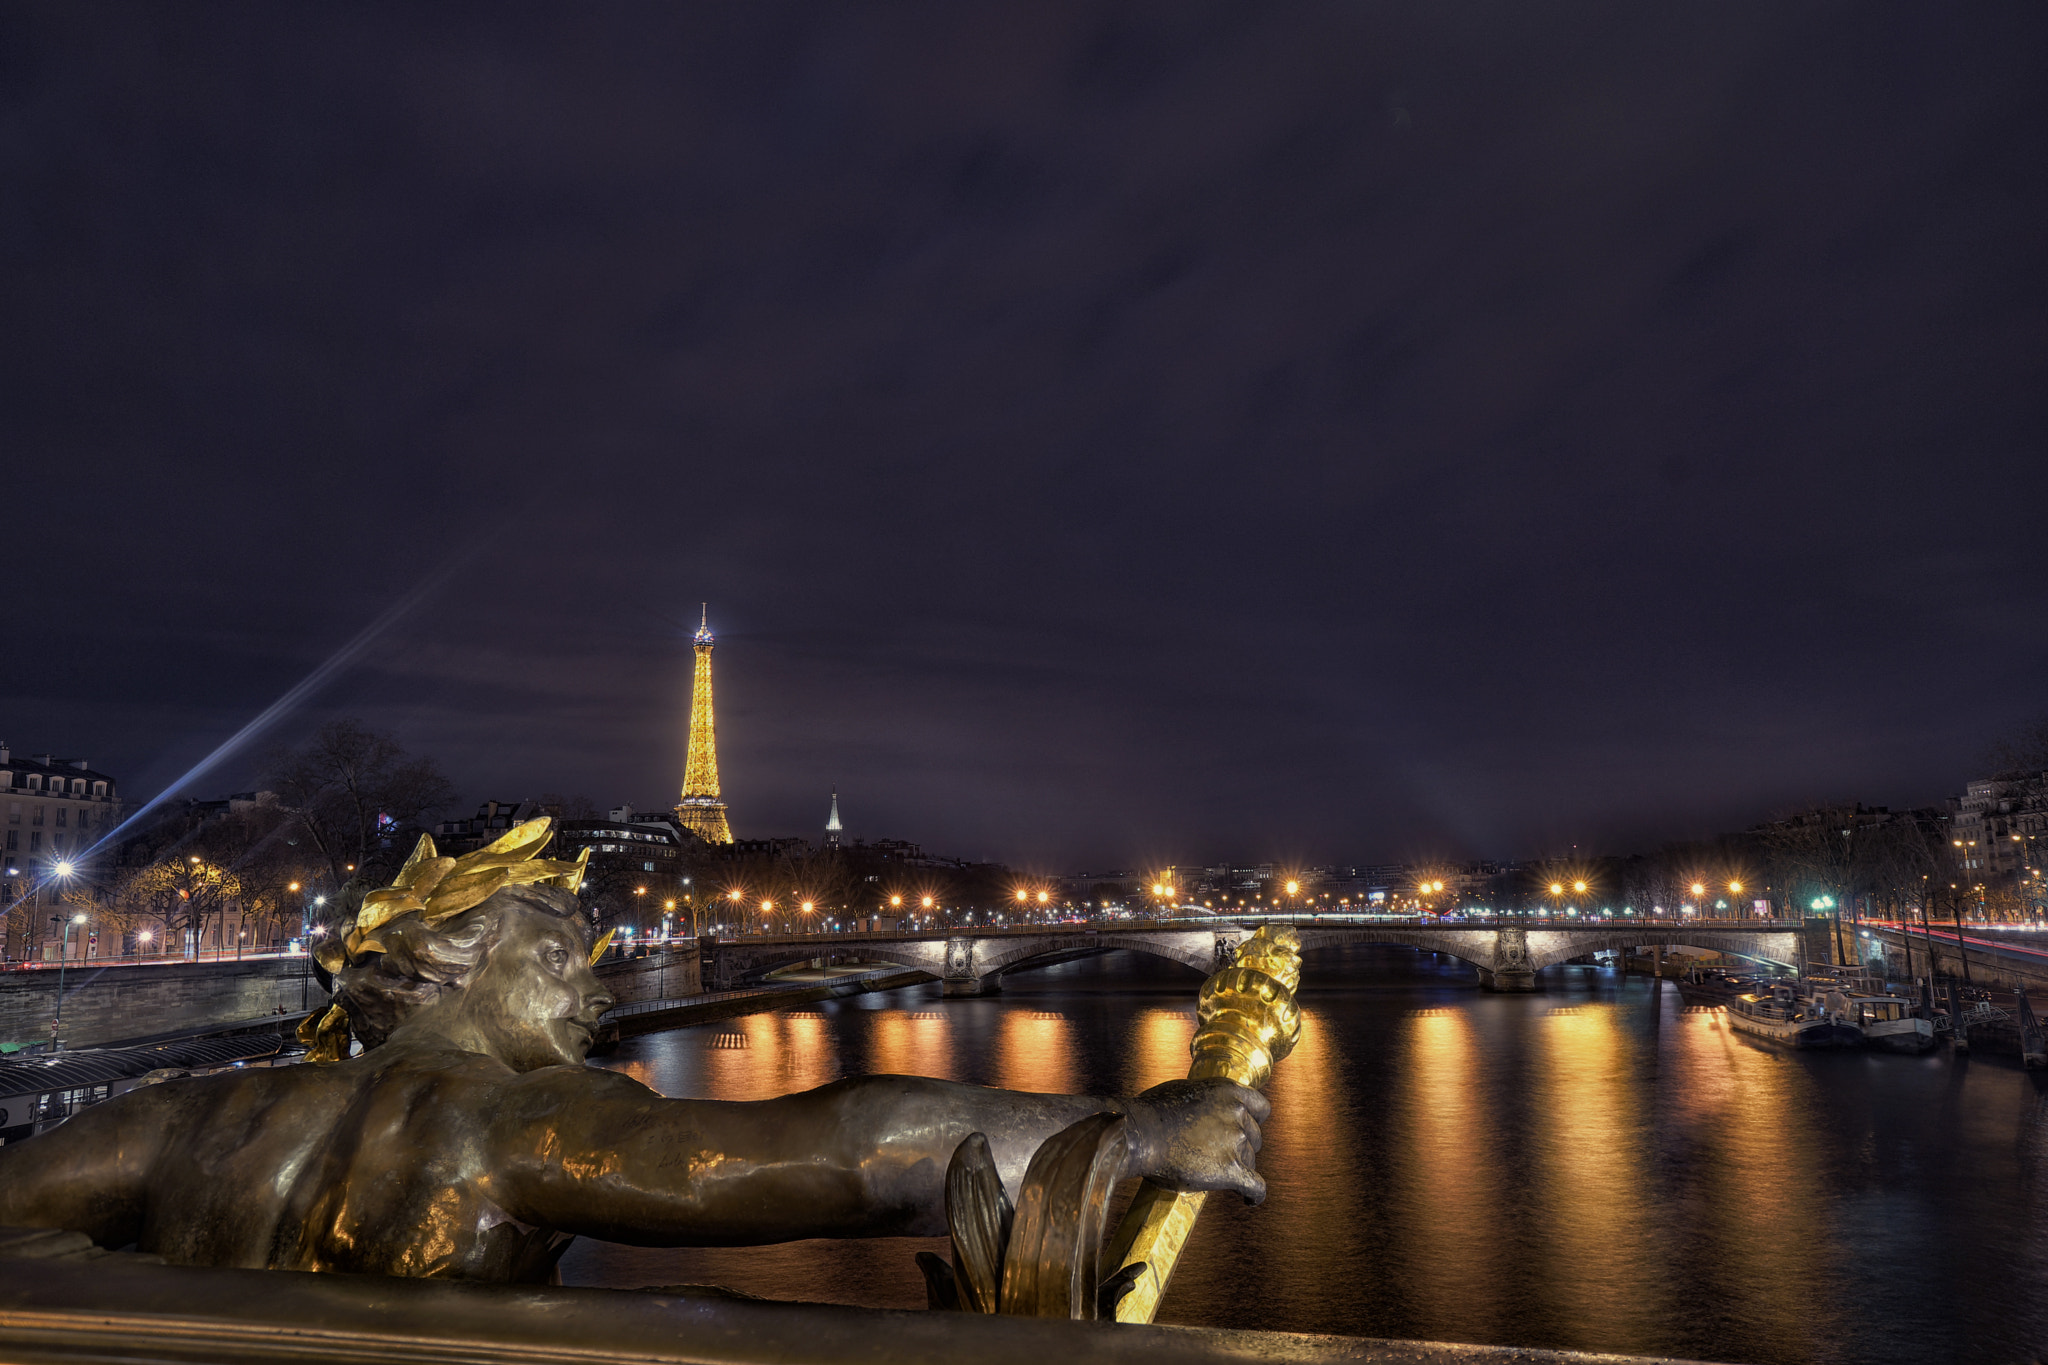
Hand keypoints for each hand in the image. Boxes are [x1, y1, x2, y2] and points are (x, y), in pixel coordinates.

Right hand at [1125, 1077, 1268, 1203]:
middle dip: (1240, 1146)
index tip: (1246, 1131)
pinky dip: (1254, 1195)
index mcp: (1227, 1091)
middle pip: (1254, 1137)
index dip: (1253, 1121)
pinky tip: (1248, 1199)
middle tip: (1218, 1155)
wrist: (1140, 1133)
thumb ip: (1205, 1101)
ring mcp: (1236, 1141)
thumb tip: (1206, 1112)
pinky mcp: (1231, 1169)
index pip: (1260, 1108)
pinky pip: (1255, 1186)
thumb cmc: (1151, 1112)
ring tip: (1215, 1174)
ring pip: (1250, 1161)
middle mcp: (1237, 1113)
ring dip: (1237, 1168)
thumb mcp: (1185, 1091)